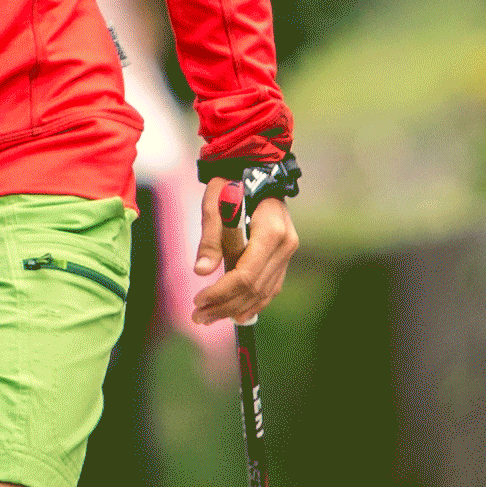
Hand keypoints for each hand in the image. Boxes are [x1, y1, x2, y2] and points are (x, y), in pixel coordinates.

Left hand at [193, 167, 300, 326]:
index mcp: (271, 231)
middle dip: (225, 306)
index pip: (246, 274)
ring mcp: (288, 252)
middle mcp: (285, 245)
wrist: (257, 168)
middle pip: (254, 288)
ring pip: (264, 292)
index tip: (198, 300)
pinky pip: (270, 287)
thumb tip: (201, 271)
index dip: (221, 292)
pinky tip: (233, 313)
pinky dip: (252, 303)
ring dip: (236, 309)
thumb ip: (210, 237)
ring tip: (208, 318)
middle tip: (198, 317)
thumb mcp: (213, 202)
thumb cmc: (232, 183)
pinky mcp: (284, 256)